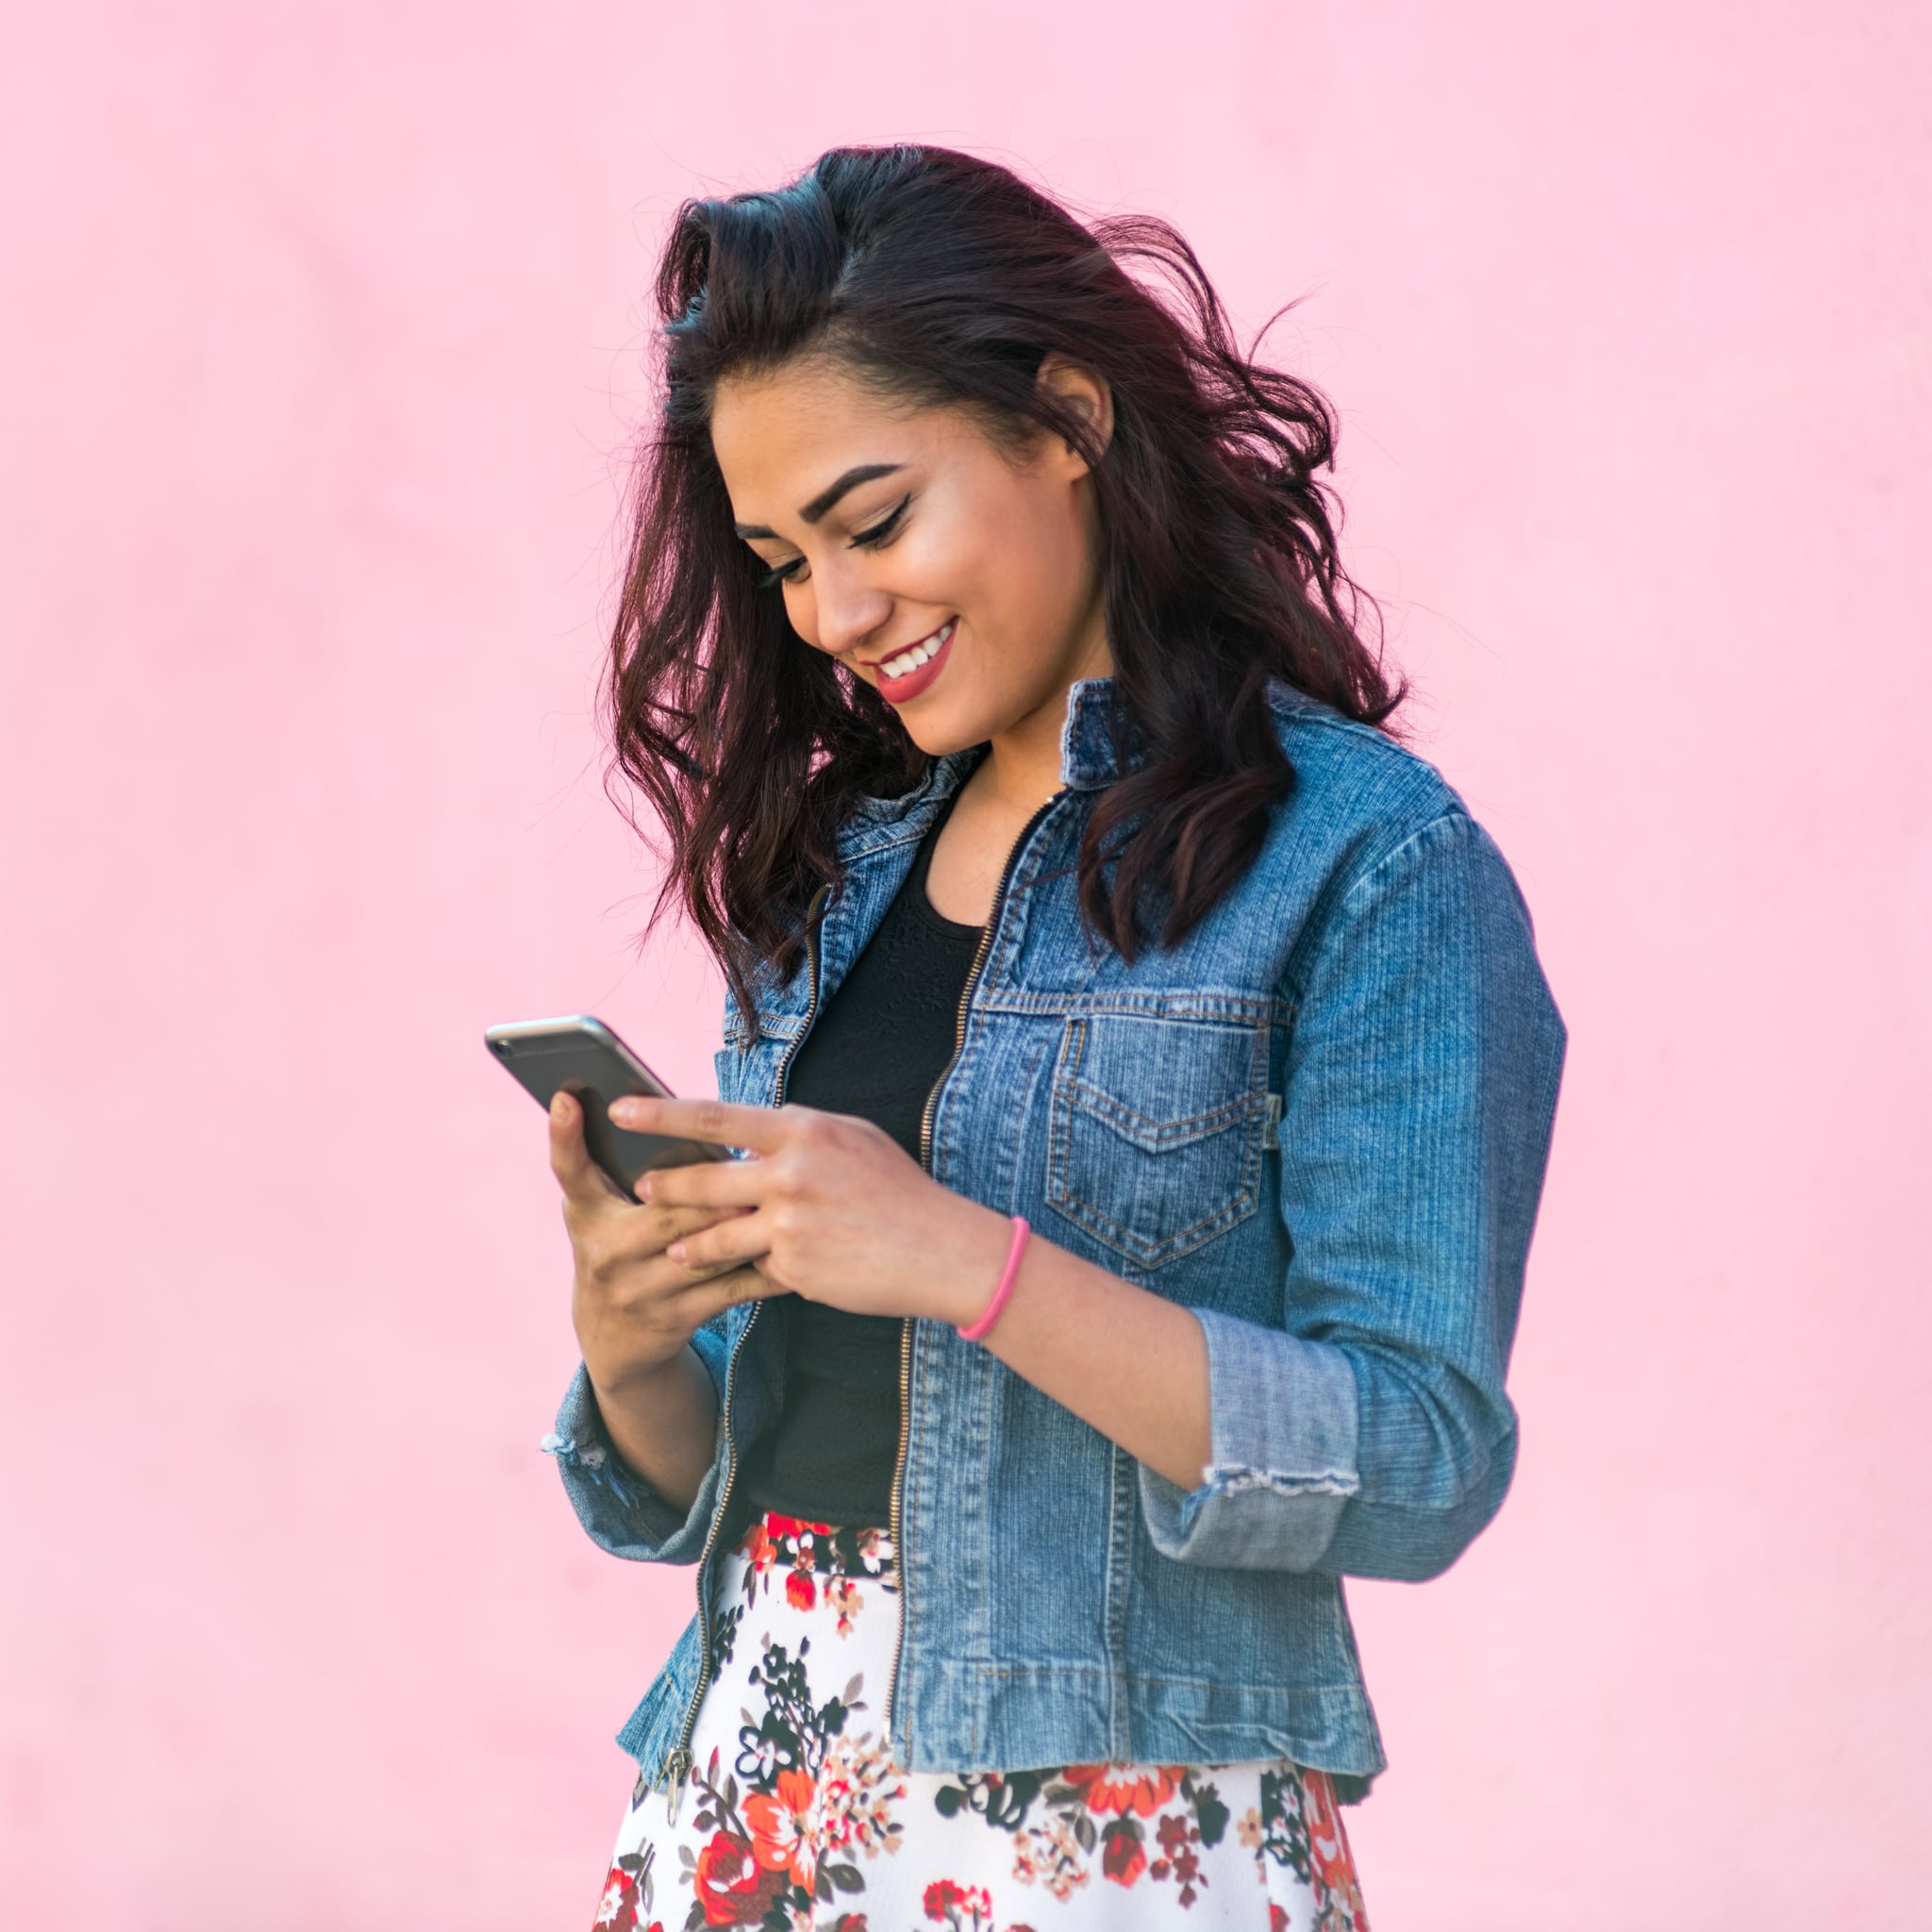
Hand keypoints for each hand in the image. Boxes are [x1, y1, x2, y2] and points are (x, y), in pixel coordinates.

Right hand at [548, 1089, 782, 1398]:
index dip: (563, 1135)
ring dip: (747, 1228)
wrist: (614, 1340)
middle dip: (711, 1193)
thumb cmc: (621, 1250)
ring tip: (785, 1204)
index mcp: (586, 1214)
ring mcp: (638, 1290)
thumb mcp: (605, 1213)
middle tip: (753, 1166)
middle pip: (665, 1212)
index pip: (569, 1169)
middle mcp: (604, 1252)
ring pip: (703, 1250)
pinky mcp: (674, 1318)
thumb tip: (669, 1113)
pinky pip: (729, 1288)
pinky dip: (764, 1269)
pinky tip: (795, 1251)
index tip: (567, 1098)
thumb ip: (621, 1174)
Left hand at [610, 1095, 1014, 1327]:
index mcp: (803, 1131)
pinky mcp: (792, 1270)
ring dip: (691, 1241)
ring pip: (716, 1234)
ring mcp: (788, 1226)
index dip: (660, 1114)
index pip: (714, 1117)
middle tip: (640, 1187)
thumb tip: (753, 1134)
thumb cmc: (900, 1189)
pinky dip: (758, 1266)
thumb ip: (799, 1135)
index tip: (621, 1110)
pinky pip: (757, 1266)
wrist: (941, 1250)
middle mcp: (789, 1175)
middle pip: (703, 1180)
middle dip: (664, 1185)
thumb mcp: (851, 1139)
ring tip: (676, 1247)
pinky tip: (767, 1269)